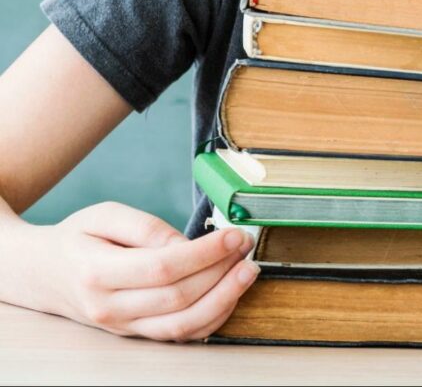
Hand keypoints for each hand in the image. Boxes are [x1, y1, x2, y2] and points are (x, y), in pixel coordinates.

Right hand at [38, 202, 258, 341]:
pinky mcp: (137, 335)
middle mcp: (110, 308)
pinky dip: (212, 318)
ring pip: (182, 326)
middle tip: (245, 245)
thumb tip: (186, 242)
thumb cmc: (77, 239)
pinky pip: (180, 335)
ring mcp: (124, 327)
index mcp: (98, 273)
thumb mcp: (104, 215)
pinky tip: (231, 293)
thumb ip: (146, 227)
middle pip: (178, 298)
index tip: (233, 234)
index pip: (162, 268)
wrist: (44, 275)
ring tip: (247, 271)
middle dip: (221, 271)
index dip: (205, 253)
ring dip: (224, 299)